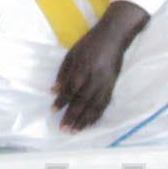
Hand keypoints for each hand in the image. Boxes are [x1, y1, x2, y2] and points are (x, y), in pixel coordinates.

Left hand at [54, 3, 148, 131]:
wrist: (114, 37)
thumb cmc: (89, 44)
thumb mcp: (71, 54)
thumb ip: (62, 73)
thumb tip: (53, 91)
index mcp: (82, 68)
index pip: (70, 88)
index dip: (62, 100)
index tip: (53, 110)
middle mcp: (94, 78)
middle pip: (82, 101)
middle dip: (72, 116)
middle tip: (63, 129)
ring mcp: (105, 83)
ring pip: (94, 106)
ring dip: (84, 120)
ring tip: (75, 131)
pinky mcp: (112, 86)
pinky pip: (104, 105)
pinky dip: (96, 116)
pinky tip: (90, 124)